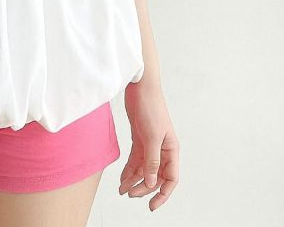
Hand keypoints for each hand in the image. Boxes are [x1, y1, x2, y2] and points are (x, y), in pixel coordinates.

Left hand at [119, 77, 178, 210]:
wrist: (140, 87)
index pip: (171, 178)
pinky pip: (136, 159)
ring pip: (144, 168)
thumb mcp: (152, 135)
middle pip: (155, 176)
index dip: (163, 194)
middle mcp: (162, 149)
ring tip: (122, 190)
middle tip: (130, 195)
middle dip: (144, 187)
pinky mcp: (139, 137)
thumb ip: (152, 160)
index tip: (151, 205)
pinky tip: (122, 178)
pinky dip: (129, 169)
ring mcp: (150, 143)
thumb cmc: (150, 107)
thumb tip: (152, 182)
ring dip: (134, 180)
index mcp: (171, 149)